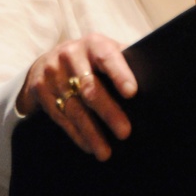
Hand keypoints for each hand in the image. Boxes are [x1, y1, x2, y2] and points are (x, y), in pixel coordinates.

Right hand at [16, 33, 137, 160]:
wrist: (47, 61)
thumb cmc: (91, 59)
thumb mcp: (105, 51)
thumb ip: (125, 59)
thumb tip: (155, 77)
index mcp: (93, 44)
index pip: (108, 57)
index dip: (120, 74)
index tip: (132, 92)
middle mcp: (70, 55)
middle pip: (90, 87)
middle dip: (108, 112)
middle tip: (124, 132)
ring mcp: (52, 73)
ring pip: (74, 107)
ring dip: (91, 132)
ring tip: (106, 151)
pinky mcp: (40, 90)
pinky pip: (60, 117)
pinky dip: (76, 134)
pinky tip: (89, 146)